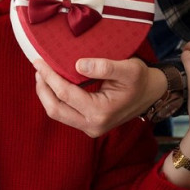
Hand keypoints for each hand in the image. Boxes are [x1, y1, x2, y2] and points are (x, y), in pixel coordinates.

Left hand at [33, 57, 162, 137]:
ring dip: (46, 94)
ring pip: (56, 113)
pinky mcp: (87, 125)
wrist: (151, 94)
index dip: (49, 76)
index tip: (39, 61)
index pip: (65, 94)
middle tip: (38, 68)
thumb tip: (77, 65)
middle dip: (42, 88)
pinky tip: (52, 83)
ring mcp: (89, 128)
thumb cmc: (140, 80)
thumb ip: (104, 67)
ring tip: (42, 74)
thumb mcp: (129, 68)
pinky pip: (64, 113)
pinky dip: (55, 98)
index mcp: (101, 113)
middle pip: (55, 109)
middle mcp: (92, 125)